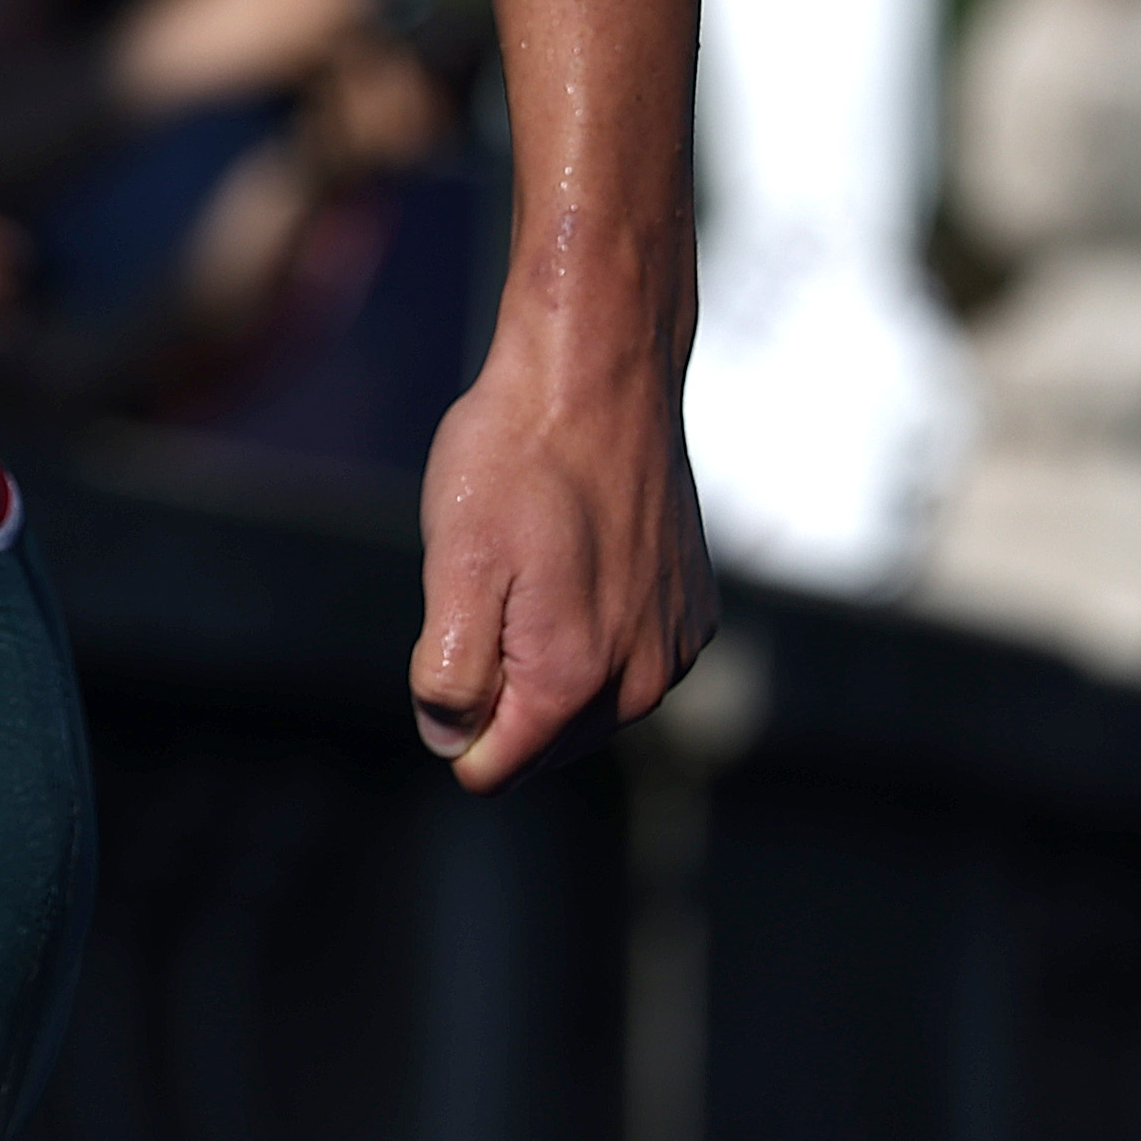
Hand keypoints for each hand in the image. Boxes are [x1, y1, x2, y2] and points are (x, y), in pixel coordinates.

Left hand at [406, 332, 711, 791]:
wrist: (600, 373)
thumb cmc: (516, 459)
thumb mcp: (455, 563)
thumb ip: (451, 672)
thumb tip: (451, 742)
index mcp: (574, 680)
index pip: (493, 767)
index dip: (450, 718)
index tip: (447, 638)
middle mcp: (641, 682)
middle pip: (540, 741)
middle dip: (498, 688)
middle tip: (486, 588)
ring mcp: (676, 646)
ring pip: (585, 702)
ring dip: (544, 655)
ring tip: (529, 564)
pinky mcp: (693, 612)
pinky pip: (626, 657)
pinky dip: (591, 625)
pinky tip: (572, 556)